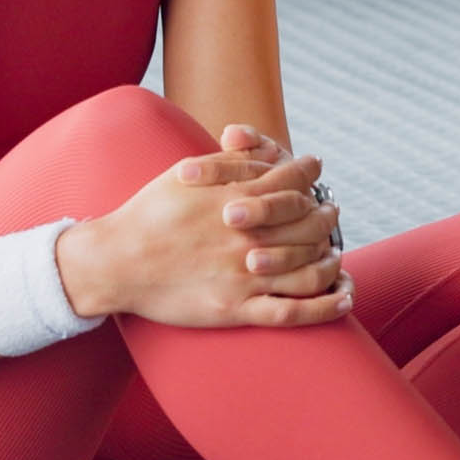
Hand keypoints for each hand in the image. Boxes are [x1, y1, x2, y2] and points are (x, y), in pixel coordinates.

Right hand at [55, 132, 349, 328]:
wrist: (115, 262)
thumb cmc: (148, 214)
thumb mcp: (186, 174)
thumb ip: (228, 161)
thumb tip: (260, 146)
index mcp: (237, 200)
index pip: (293, 181)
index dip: (310, 175)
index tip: (317, 174)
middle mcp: (248, 237)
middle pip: (310, 224)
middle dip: (327, 217)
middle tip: (330, 214)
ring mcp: (245, 275)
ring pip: (310, 269)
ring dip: (332, 261)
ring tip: (336, 255)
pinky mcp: (236, 309)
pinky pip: (293, 313)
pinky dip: (325, 307)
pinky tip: (343, 298)